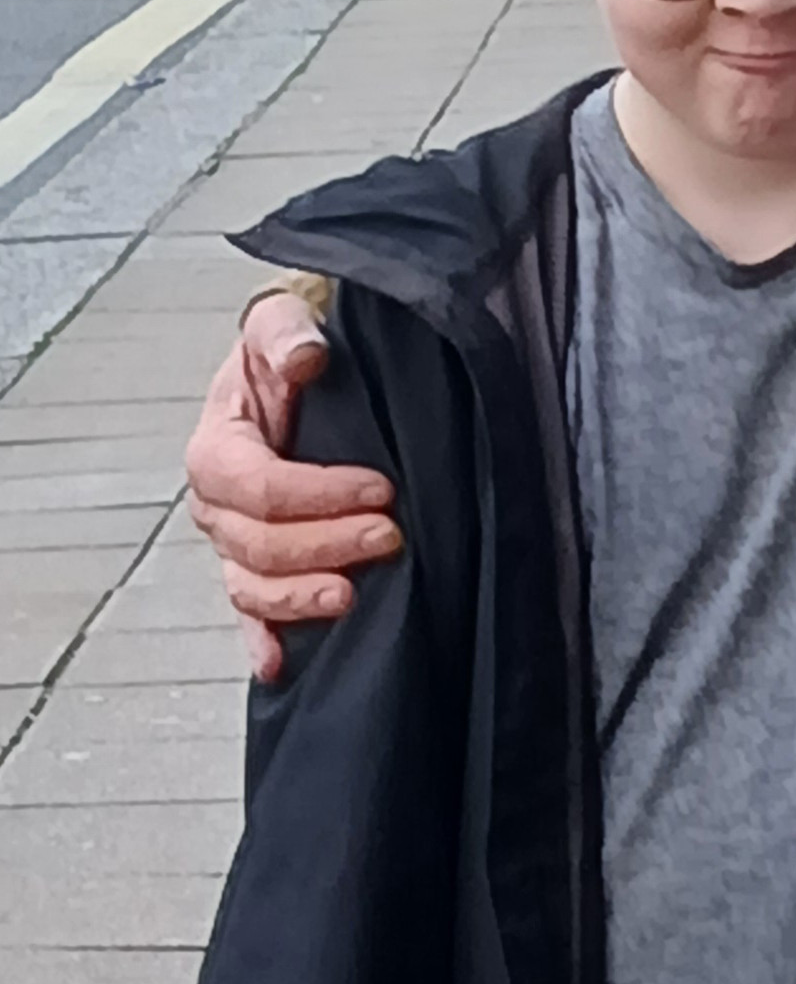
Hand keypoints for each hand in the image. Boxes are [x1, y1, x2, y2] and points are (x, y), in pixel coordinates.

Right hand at [184, 296, 401, 680]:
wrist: (299, 370)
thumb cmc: (290, 351)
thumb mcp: (283, 320)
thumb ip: (285, 331)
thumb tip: (306, 356)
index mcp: (218, 446)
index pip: (256, 487)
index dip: (316, 495)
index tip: (379, 487)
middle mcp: (217, 502)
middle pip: (257, 545)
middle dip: (325, 545)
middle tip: (390, 535)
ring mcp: (235, 541)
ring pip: (252, 587)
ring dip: (300, 599)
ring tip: (352, 596)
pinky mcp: (259, 567)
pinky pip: (251, 613)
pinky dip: (262, 640)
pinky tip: (280, 663)